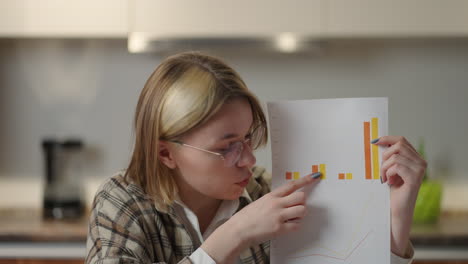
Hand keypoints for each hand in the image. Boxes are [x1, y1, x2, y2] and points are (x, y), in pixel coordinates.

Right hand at [231, 173, 320, 246]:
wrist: (238, 230)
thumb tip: (286, 200)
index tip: (315, 176)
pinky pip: (297, 225)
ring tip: (292, 218)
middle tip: (296, 207)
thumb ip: (274, 200)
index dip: (305, 180)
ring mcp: (279, 216)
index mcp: (271, 196)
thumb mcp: (260, 202)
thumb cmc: (246, 217)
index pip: (292, 185)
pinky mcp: (280, 228)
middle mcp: (277, 204)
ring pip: (302, 210)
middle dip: (302, 202)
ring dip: (300, 214)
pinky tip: (287, 226)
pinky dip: (295, 226)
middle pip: (301, 197)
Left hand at [374, 136, 426, 256]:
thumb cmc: (392, 190)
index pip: (402, 140)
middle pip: (399, 146)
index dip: (387, 139)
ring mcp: (420, 170)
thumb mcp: (390, 169)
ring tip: (385, 178)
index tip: (374, 141)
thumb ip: (390, 156)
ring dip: (384, 167)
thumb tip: (378, 141)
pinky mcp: (415, 179)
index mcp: (416, 158)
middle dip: (385, 156)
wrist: (396, 209)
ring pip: (395, 157)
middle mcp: (421, 162)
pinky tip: (388, 182)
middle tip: (382, 169)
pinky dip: (388, 173)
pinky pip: (396, 167)